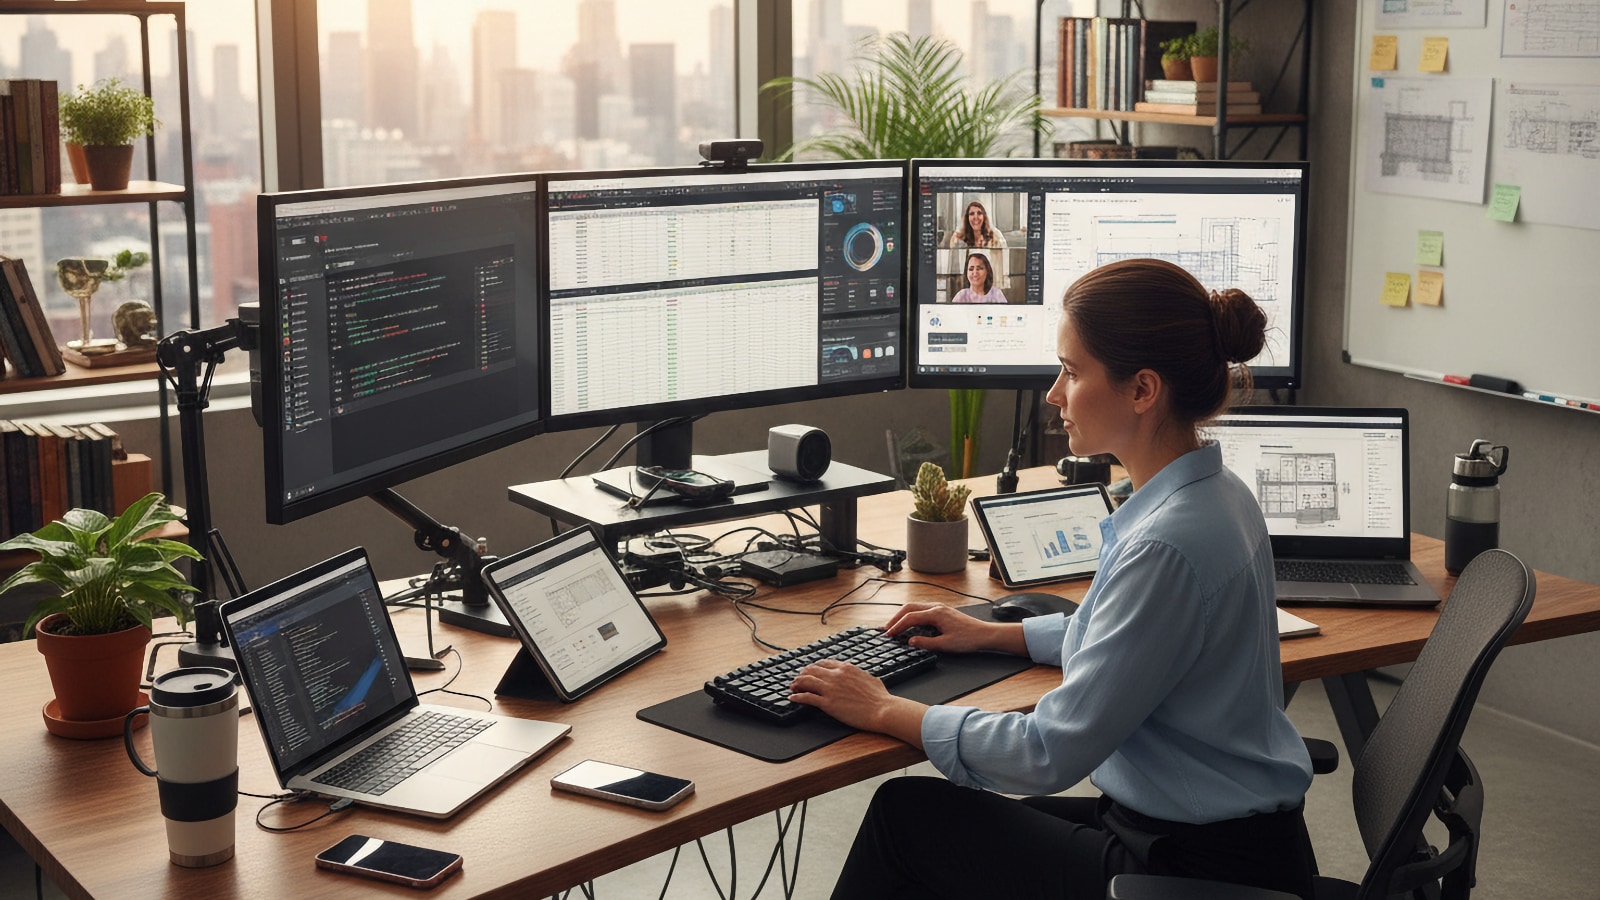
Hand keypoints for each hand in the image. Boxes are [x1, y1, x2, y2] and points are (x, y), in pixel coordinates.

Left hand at [788, 660, 924, 743]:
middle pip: (811, 670)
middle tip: (797, 680)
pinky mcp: (828, 703)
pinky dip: (797, 697)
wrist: (883, 710)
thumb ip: (861, 675)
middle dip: (802, 674)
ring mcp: (831, 689)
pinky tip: (792, 698)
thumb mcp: (870, 679)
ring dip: (796, 684)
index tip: (810, 672)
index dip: (814, 667)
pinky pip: (807, 697)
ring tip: (792, 688)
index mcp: (846, 668)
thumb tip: (861, 675)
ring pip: (806, 681)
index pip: (823, 663)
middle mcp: (836, 675)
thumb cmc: (881, 697)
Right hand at [883, 602, 1021, 654]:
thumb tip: (910, 641)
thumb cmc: (968, 639)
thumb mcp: (945, 645)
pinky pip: (922, 609)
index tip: (888, 635)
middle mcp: (936, 607)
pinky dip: (912, 615)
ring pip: (915, 607)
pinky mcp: (942, 611)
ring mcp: (939, 608)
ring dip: (903, 615)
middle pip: (909, 608)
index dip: (897, 627)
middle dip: (895, 618)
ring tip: (894, 625)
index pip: (910, 618)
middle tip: (886, 629)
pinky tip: (910, 623)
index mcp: (935, 614)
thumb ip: (925, 642)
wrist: (985, 635)